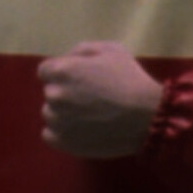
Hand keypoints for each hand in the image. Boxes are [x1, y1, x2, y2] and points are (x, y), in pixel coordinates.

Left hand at [38, 41, 164, 159]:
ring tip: (87, 116)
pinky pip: (50, 135)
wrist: (147, 117)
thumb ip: (82, 50)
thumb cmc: (130, 79)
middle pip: (50, 92)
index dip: (63, 73)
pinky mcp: (62, 142)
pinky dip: (62, 132)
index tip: (79, 80)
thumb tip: (67, 59)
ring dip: (63, 113)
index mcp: (62, 70)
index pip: (46, 70)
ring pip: (50, 114)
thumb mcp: (110, 50)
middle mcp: (54, 95)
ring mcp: (57, 121)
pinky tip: (80, 129)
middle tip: (88, 97)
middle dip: (64, 92)